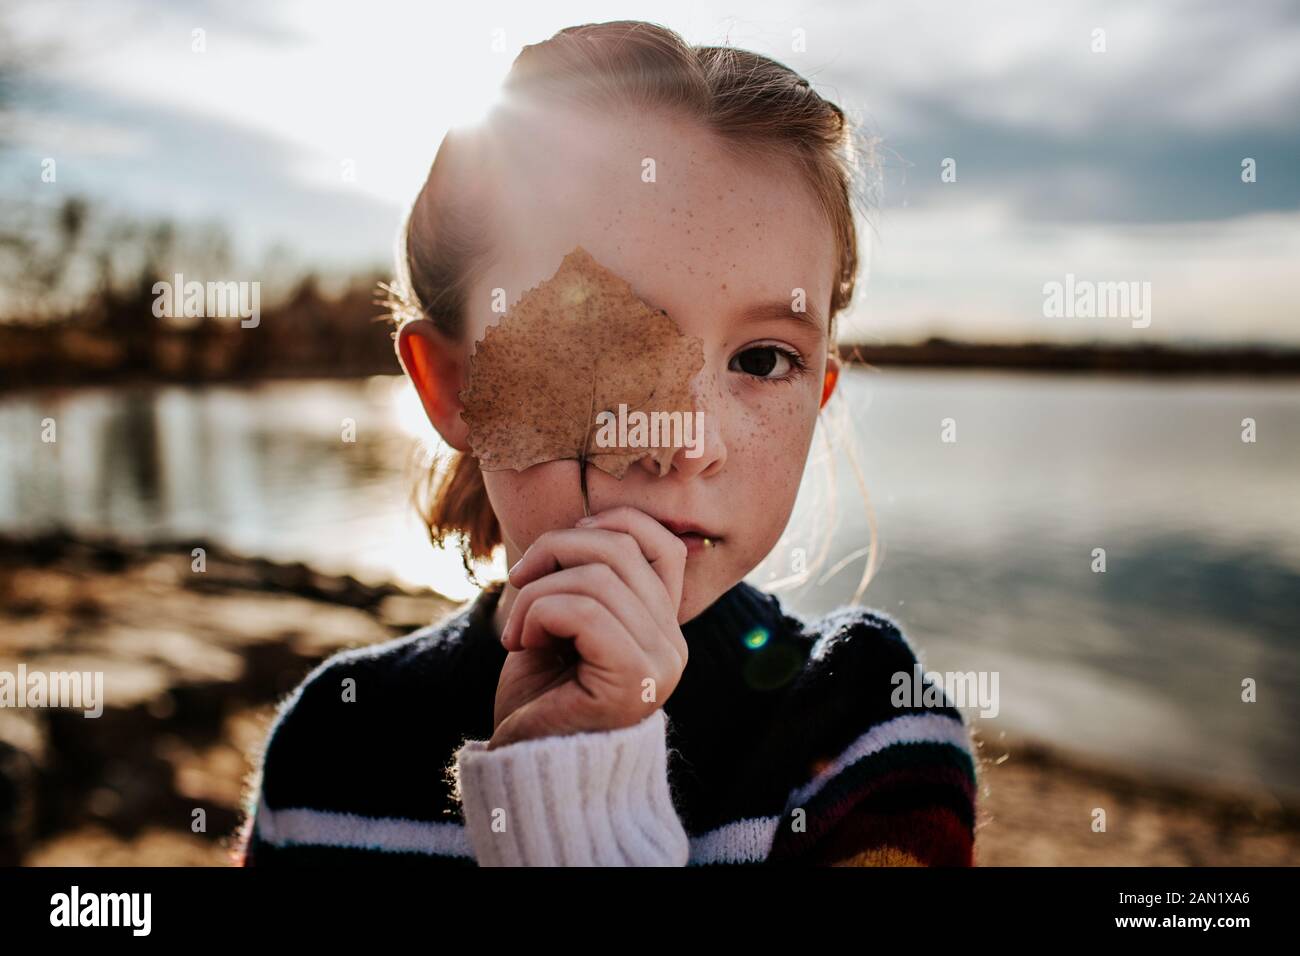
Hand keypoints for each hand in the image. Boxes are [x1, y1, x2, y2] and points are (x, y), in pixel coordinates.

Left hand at [488, 506, 688, 749]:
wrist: (525, 770)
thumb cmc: (539, 697)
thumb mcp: (564, 622)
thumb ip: (586, 578)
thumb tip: (585, 523)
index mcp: (663, 627)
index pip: (662, 544)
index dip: (612, 522)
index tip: (560, 545)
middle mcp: (672, 644)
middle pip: (621, 549)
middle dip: (555, 549)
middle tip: (519, 583)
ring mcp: (659, 663)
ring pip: (597, 577)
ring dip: (536, 593)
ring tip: (518, 631)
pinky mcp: (633, 679)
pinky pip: (583, 610)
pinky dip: (537, 614)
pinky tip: (522, 645)